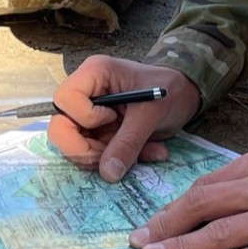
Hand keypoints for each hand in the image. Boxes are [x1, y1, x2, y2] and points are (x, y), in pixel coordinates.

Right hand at [47, 56, 198, 181]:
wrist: (186, 95)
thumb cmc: (170, 90)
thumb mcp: (151, 114)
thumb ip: (129, 142)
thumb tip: (107, 173)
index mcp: (94, 74)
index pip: (64, 99)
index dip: (83, 117)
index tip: (112, 119)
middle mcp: (85, 93)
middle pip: (61, 127)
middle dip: (87, 150)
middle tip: (115, 156)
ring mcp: (89, 114)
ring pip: (77, 146)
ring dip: (108, 158)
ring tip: (146, 152)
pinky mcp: (98, 131)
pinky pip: (96, 153)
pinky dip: (118, 159)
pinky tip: (148, 152)